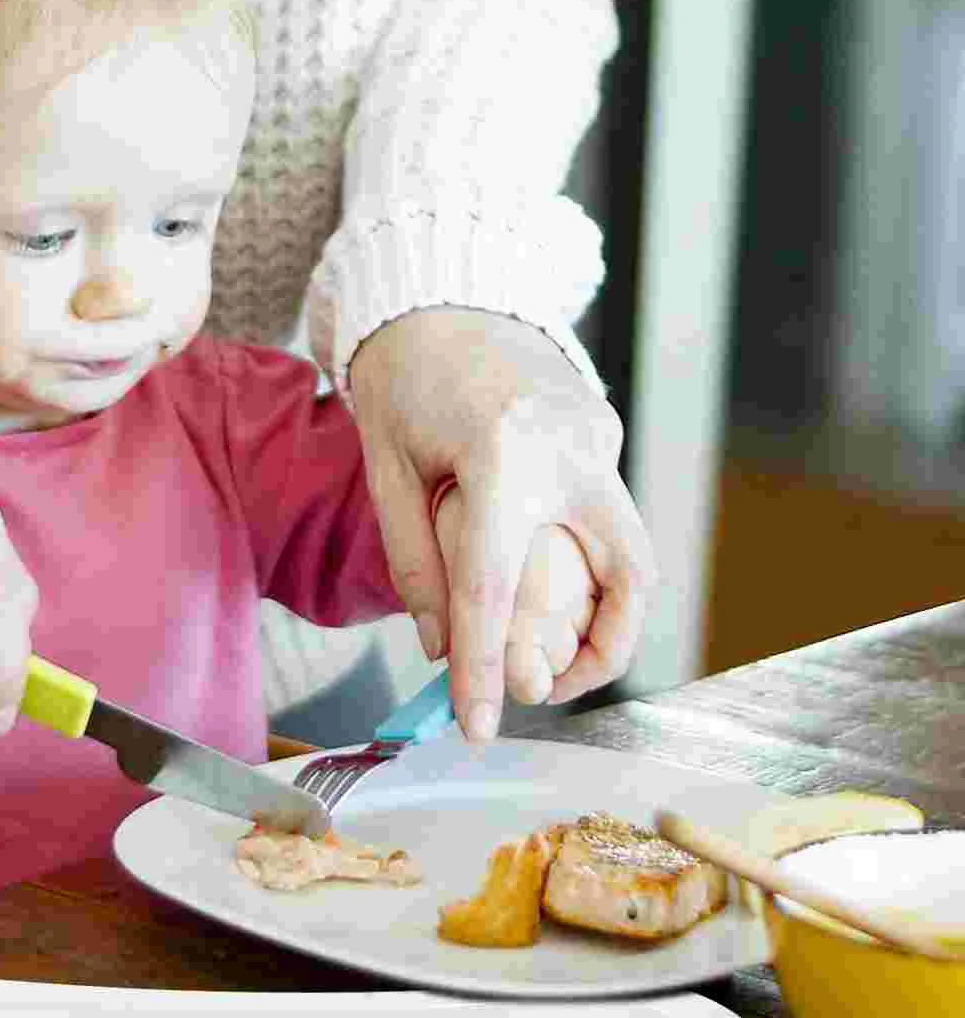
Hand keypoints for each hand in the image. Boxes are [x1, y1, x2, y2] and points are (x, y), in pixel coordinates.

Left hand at [350, 306, 655, 740]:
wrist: (440, 293)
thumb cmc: (400, 379)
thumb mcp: (387, 470)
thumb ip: (417, 562)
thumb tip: (442, 648)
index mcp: (501, 453)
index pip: (496, 589)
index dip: (486, 667)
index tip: (477, 725)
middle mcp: (569, 445)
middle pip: (622, 577)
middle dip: (600, 652)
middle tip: (547, 693)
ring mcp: (599, 434)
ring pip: (631, 552)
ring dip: (605, 614)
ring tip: (552, 652)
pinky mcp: (603, 429)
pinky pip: (609, 516)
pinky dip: (587, 564)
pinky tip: (546, 584)